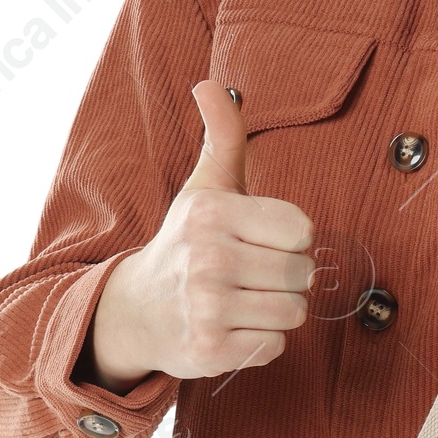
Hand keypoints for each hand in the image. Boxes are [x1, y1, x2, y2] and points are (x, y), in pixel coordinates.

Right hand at [80, 80, 317, 392]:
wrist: (135, 311)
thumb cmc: (186, 242)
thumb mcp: (206, 186)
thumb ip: (224, 135)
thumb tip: (211, 84)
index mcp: (212, 212)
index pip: (303, 231)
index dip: (289, 239)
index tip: (258, 239)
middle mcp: (207, 258)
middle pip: (302, 273)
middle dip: (285, 276)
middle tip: (249, 274)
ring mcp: (206, 308)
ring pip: (294, 311)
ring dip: (276, 310)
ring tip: (242, 299)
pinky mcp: (209, 352)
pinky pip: (275, 346)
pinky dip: (261, 341)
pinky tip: (232, 327)